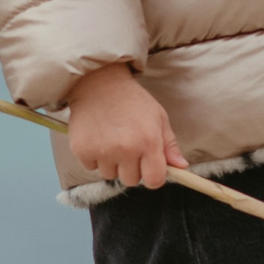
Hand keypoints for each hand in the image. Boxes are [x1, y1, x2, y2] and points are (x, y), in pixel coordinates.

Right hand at [65, 63, 186, 187]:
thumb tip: (182, 167)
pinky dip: (94, 157)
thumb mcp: (158, 118)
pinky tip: (98, 137)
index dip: (153, 175)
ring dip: (112, 163)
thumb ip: (170, 145)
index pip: (154, 180)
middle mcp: (126, 149)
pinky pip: (92, 167)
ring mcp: (102, 151)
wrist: (99, 83)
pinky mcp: (82, 150)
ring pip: (110, 175)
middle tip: (128, 145)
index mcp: (148, 141)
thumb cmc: (133, 101)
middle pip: (132, 180)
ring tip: (111, 139)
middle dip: (132, 168)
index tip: (149, 166)